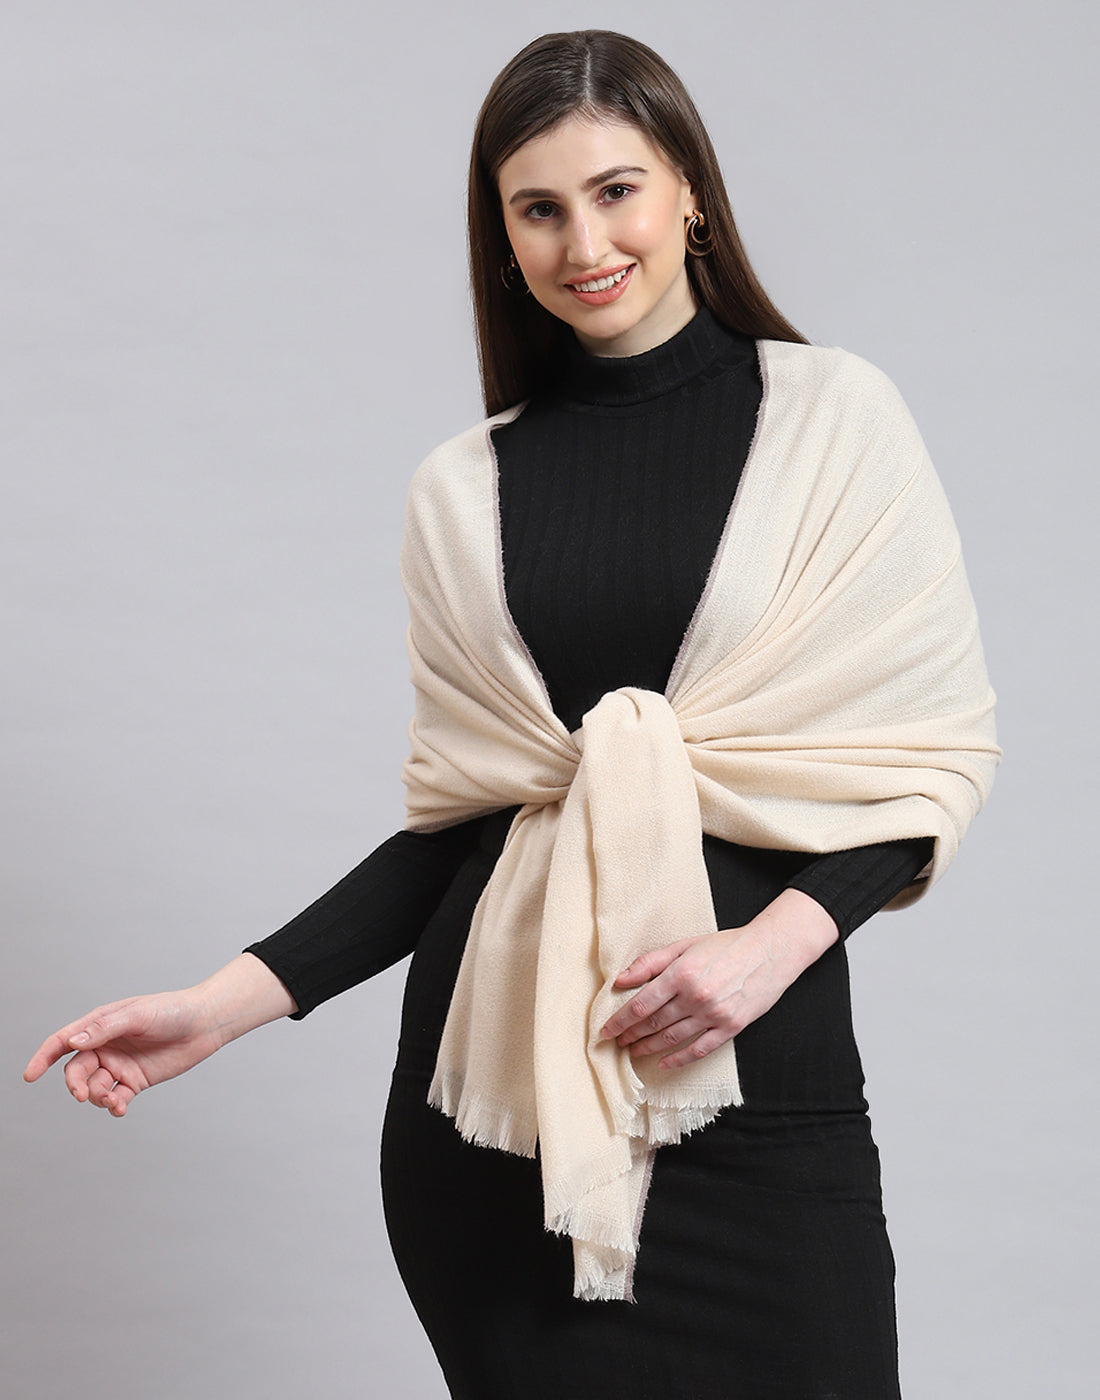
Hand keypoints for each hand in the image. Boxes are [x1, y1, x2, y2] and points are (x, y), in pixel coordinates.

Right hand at [23, 954, 295, 1116]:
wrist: (205, 1023)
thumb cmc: (171, 1011)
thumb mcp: (137, 1015)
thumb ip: (104, 1029)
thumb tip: (73, 1042)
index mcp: (100, 1024)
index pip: (63, 1041)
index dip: (43, 1057)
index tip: (30, 1075)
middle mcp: (106, 1045)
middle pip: (76, 1070)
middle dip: (75, 1084)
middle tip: (83, 1094)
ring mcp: (120, 1064)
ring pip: (94, 1087)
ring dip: (97, 1097)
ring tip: (114, 1099)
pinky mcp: (136, 1081)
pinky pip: (115, 1098)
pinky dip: (113, 1106)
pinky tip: (120, 1108)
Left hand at [599, 888, 837, 1069]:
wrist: (769, 952)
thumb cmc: (725, 945)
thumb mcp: (685, 945)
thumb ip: (651, 962)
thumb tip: (621, 980)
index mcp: (681, 973)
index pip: (640, 1005)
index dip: (619, 1020)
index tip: (606, 1029)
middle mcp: (695, 996)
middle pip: (652, 1023)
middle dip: (630, 1035)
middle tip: (616, 1042)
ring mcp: (713, 1014)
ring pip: (671, 1038)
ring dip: (647, 1047)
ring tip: (633, 1051)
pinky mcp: (730, 1027)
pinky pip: (698, 1050)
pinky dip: (678, 1059)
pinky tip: (663, 1063)